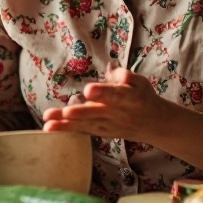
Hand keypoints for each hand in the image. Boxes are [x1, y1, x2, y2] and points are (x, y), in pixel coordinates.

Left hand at [40, 67, 166, 140]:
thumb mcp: (140, 82)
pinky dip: (66, 130)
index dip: (103, 93)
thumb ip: (125, 76)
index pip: (116, 94)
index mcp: (129, 98)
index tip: (89, 90)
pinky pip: (83, 131)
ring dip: (67, 125)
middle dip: (81, 113)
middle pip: (97, 113)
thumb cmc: (142, 97)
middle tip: (66, 112)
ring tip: (49, 123)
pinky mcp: (101, 132)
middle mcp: (118, 114)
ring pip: (86, 124)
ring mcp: (108, 125)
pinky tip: (50, 127)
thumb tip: (112, 69)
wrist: (153, 124)